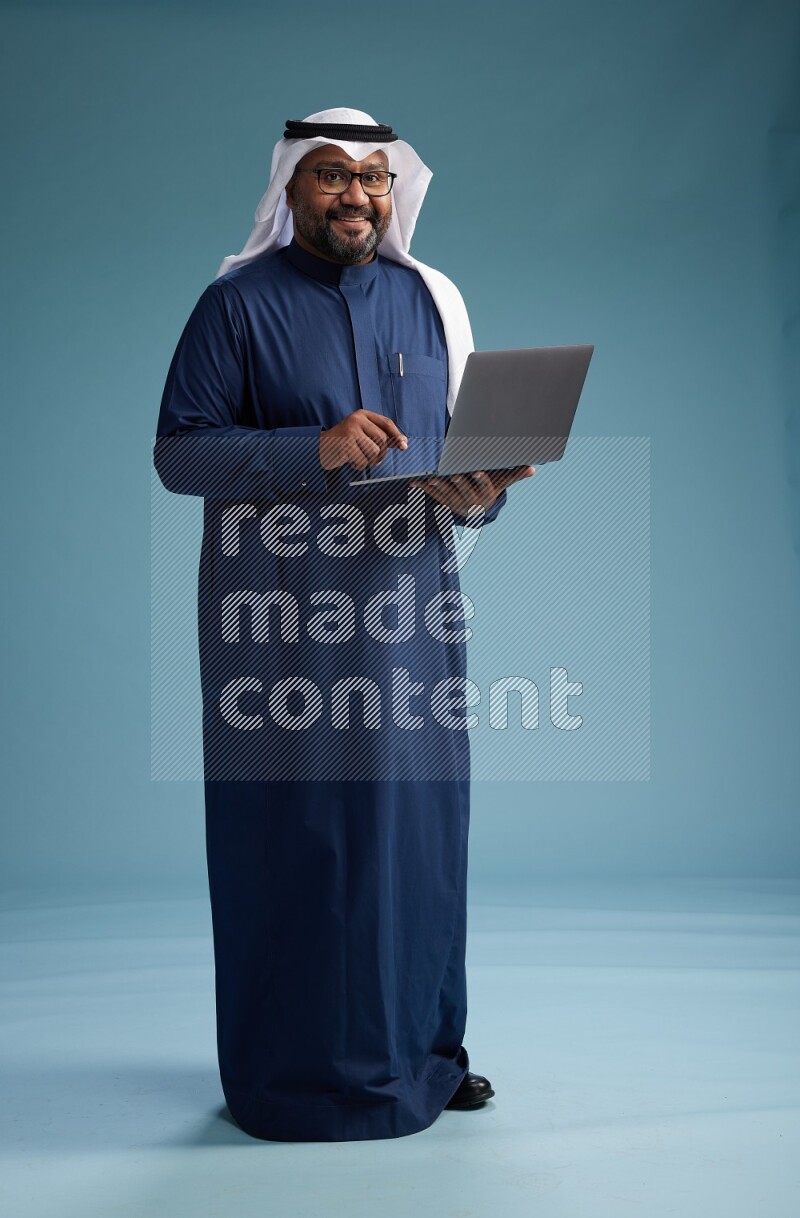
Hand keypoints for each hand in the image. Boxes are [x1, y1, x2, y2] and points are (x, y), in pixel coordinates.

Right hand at [320, 409, 407, 470]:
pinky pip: (363, 461)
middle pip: (382, 439)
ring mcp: (350, 431)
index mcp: (362, 414)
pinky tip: (351, 461)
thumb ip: (380, 436)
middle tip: (372, 458)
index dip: (397, 435)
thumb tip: (404, 442)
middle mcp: (356, 420)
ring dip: (369, 460)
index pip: (386, 423)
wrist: (319, 448)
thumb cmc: (344, 442)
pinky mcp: (345, 445)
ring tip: (359, 458)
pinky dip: (359, 465)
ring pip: (374, 451)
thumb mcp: (362, 434)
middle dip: (380, 453)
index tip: (403, 446)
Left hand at [409, 465, 534, 512]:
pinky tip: (415, 482)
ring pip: (447, 494)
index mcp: (485, 494)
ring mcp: (456, 503)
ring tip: (432, 478)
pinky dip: (424, 489)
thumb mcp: (502, 483)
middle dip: (458, 483)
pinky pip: (433, 496)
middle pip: (464, 490)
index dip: (480, 480)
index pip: (483, 486)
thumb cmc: (490, 489)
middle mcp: (471, 501)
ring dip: (439, 486)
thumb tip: (532, 469)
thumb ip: (515, 475)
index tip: (476, 472)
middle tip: (451, 474)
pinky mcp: (444, 503)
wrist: (476, 511)